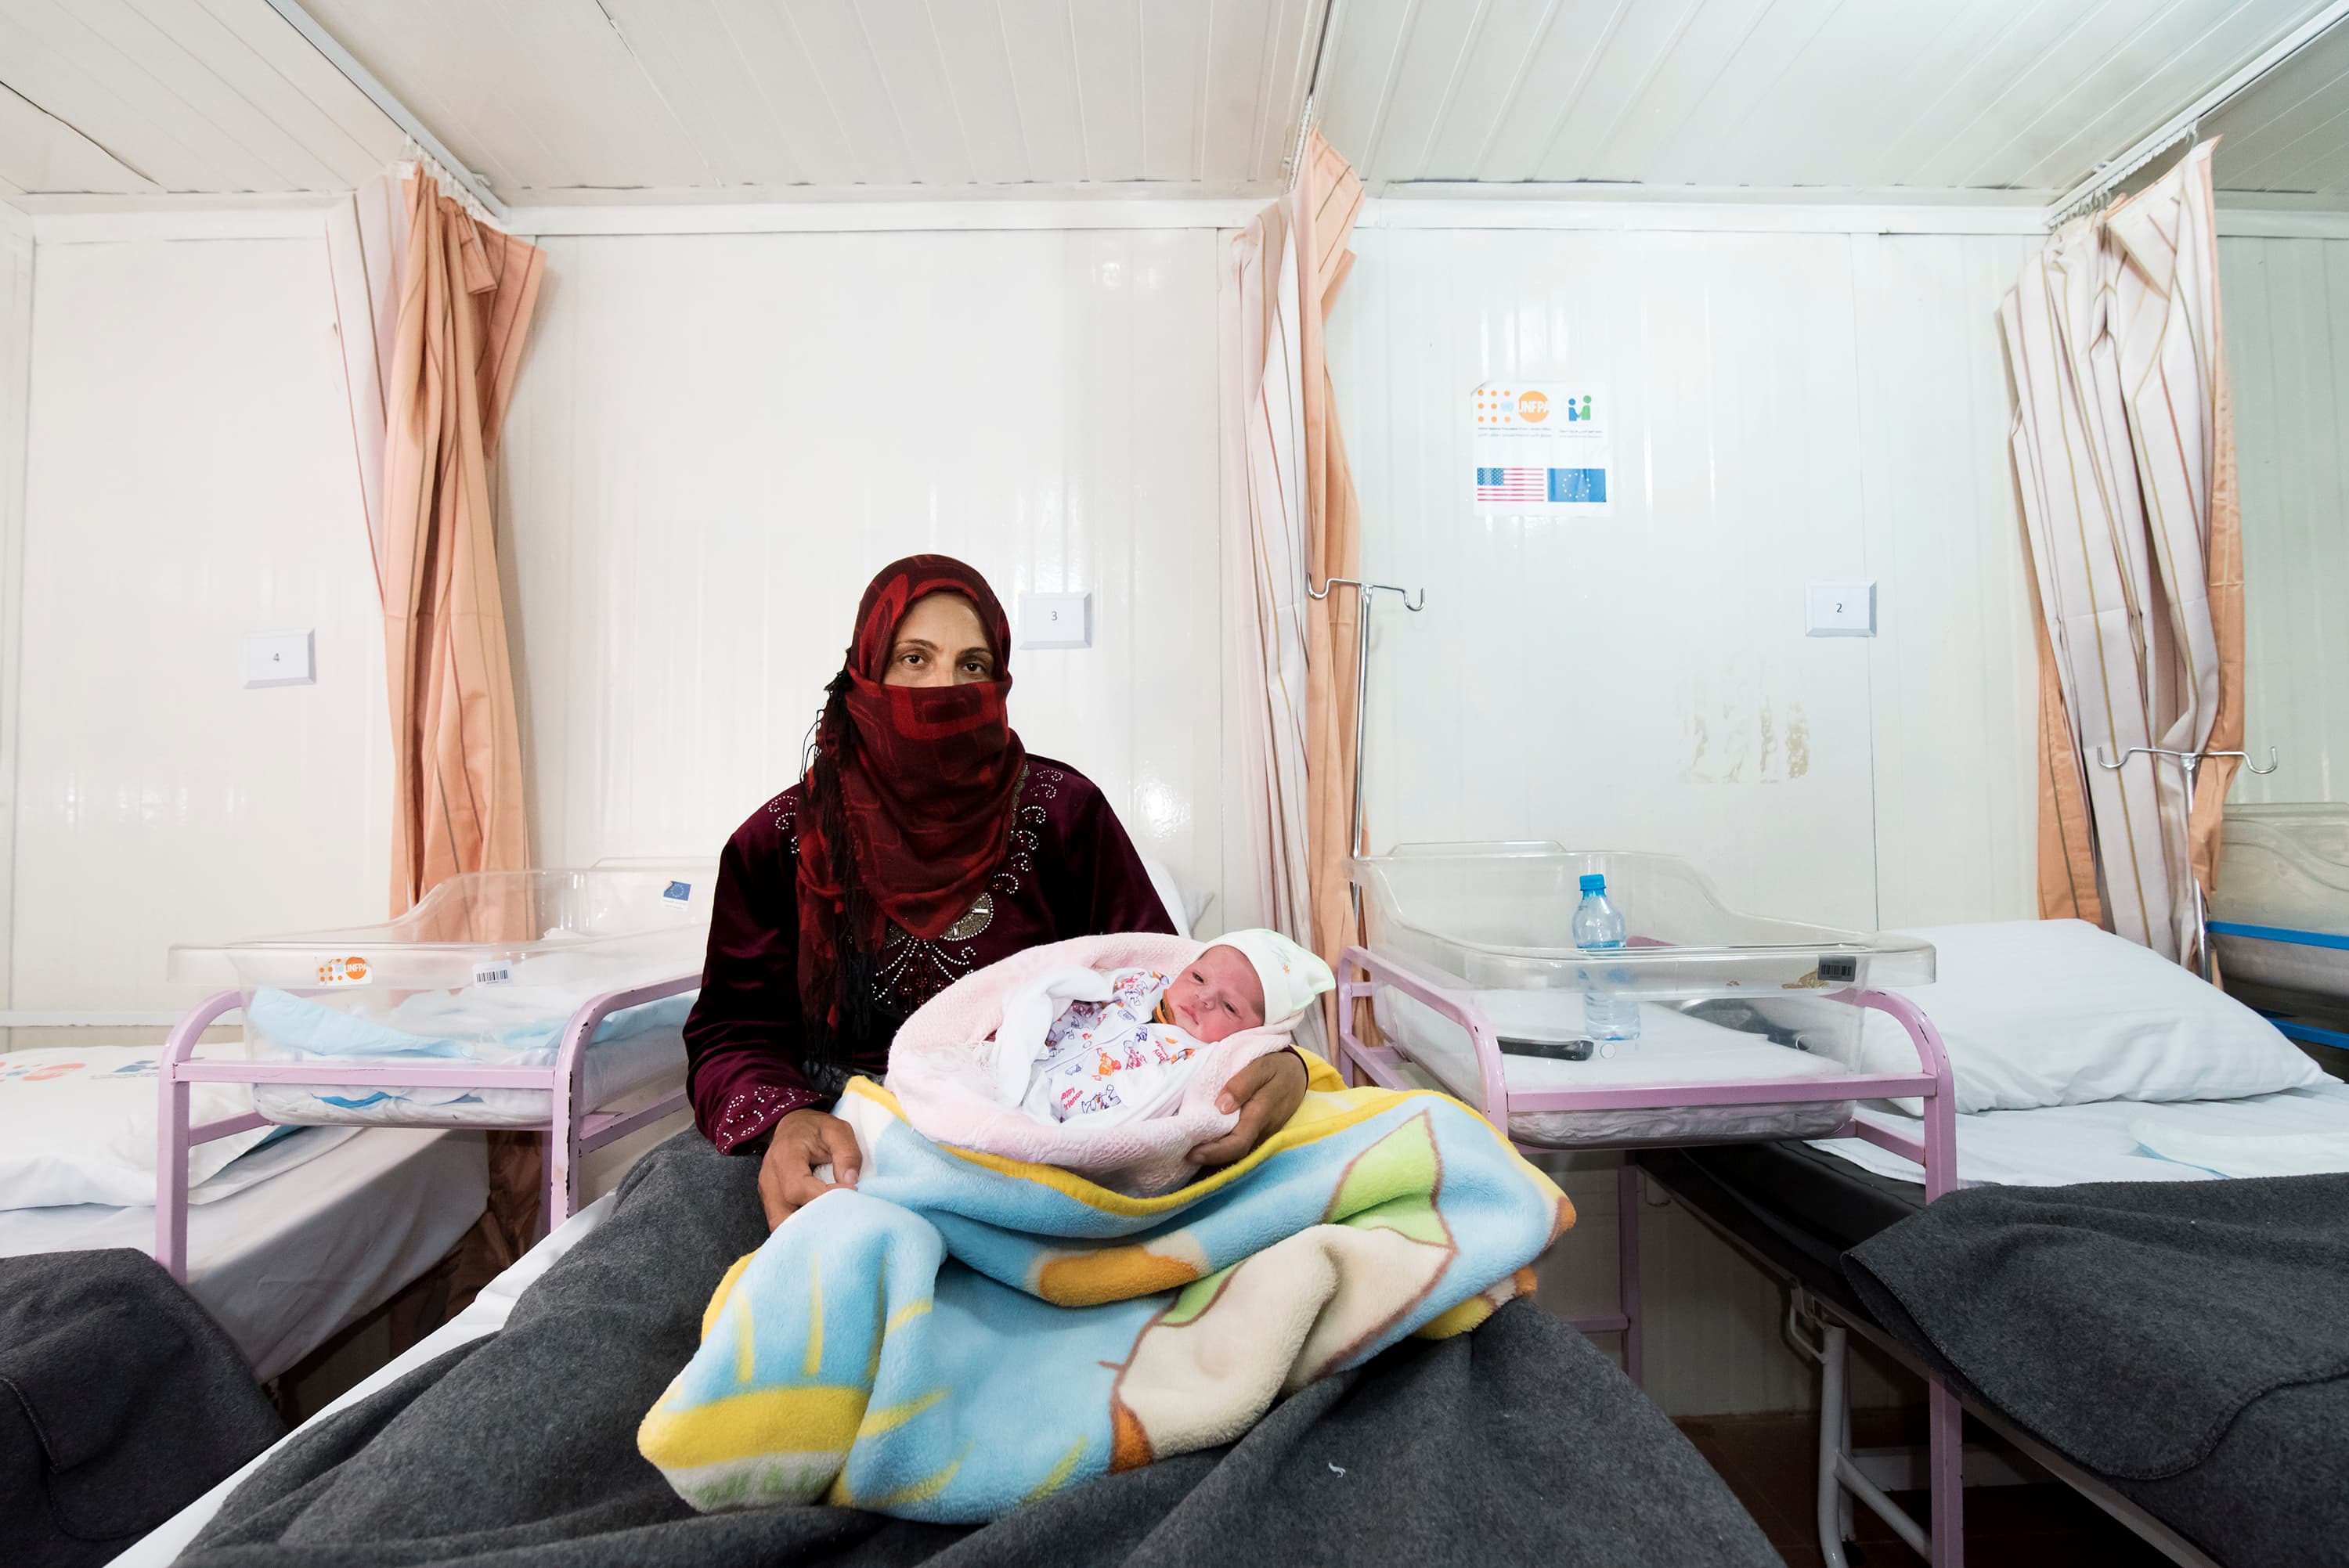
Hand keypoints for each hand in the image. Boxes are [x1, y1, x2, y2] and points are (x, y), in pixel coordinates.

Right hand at [757, 1109, 861, 1229]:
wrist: (793, 1126)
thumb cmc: (817, 1129)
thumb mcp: (837, 1130)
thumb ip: (847, 1152)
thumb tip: (850, 1182)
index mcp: (784, 1155)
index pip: (798, 1188)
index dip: (825, 1196)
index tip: (851, 1193)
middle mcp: (769, 1177)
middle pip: (782, 1215)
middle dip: (812, 1222)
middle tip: (841, 1218)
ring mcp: (767, 1192)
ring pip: (778, 1225)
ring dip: (803, 1229)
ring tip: (831, 1225)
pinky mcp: (771, 1201)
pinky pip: (780, 1222)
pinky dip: (798, 1228)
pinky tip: (820, 1225)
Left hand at [1188, 1051, 1308, 1167]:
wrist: (1298, 1072)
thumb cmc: (1277, 1066)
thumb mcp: (1261, 1066)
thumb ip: (1242, 1084)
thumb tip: (1221, 1106)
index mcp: (1261, 1115)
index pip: (1238, 1143)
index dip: (1215, 1153)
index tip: (1191, 1153)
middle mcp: (1261, 1131)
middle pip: (1234, 1155)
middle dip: (1208, 1159)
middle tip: (1180, 1153)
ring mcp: (1260, 1134)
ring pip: (1235, 1153)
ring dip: (1212, 1155)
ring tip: (1186, 1149)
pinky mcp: (1257, 1132)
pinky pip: (1237, 1145)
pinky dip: (1219, 1147)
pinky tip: (1202, 1143)